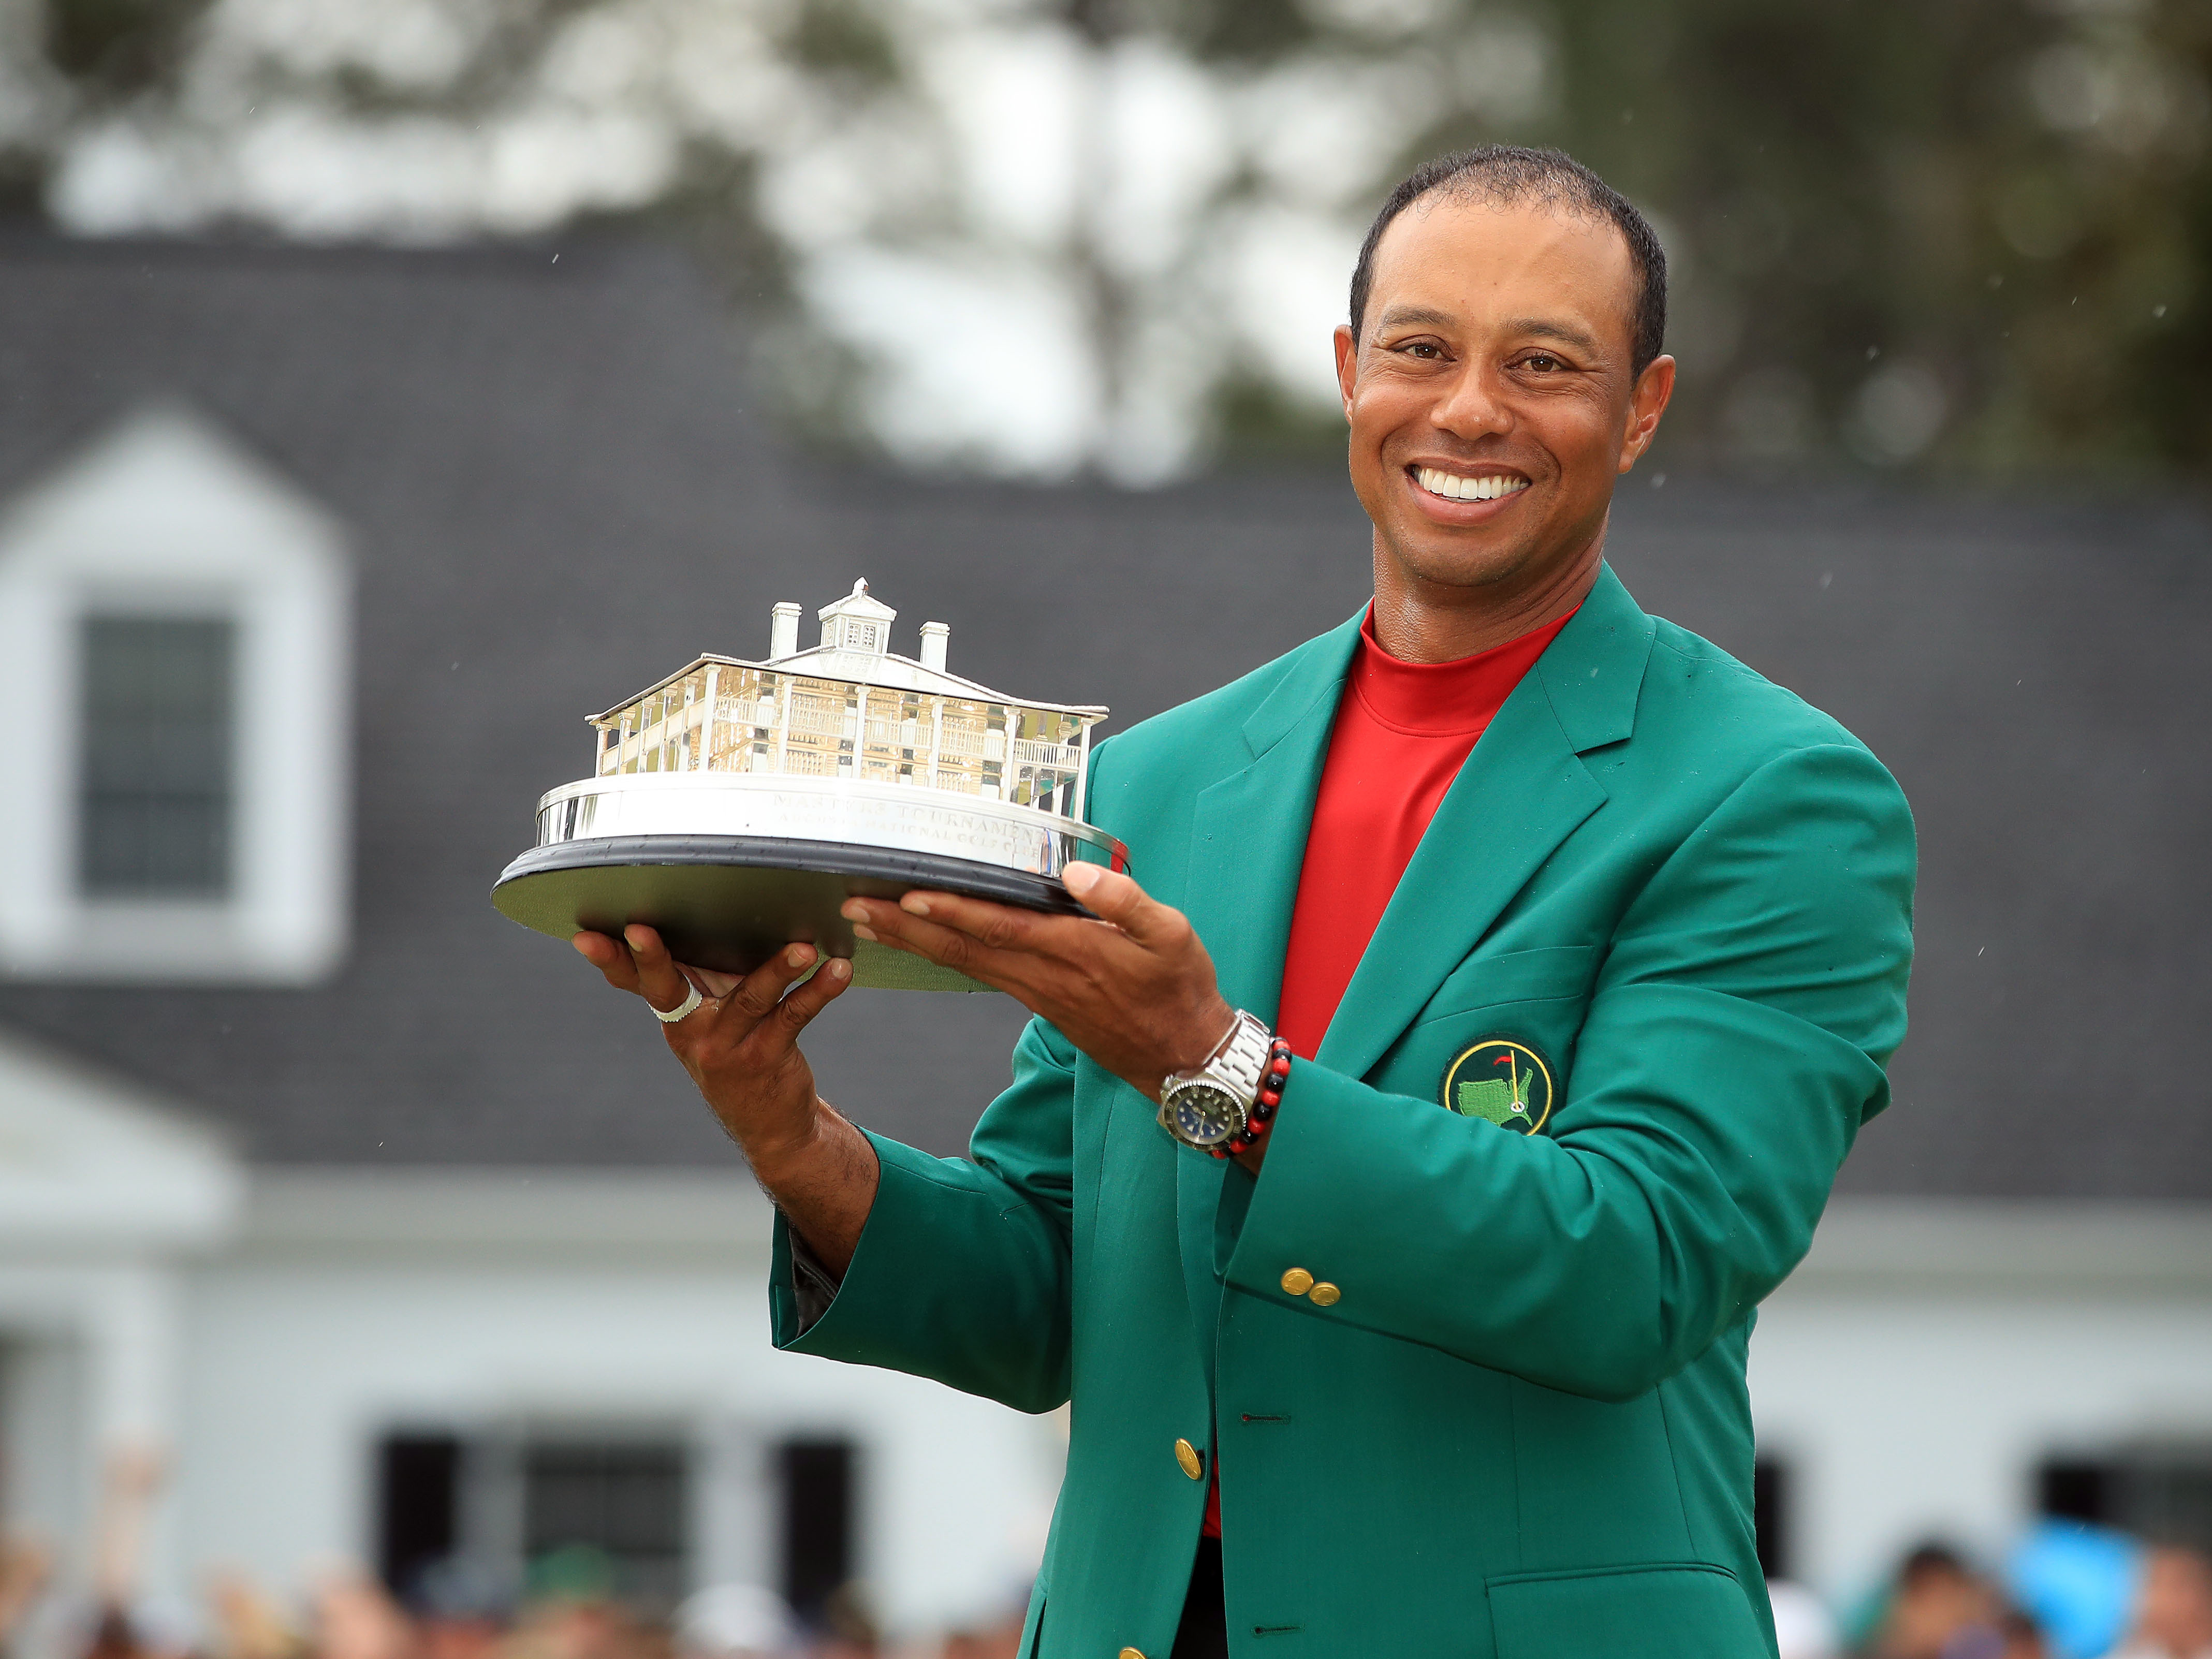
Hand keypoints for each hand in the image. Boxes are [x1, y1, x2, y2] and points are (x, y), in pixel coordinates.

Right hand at [573, 926, 879, 1269]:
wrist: (770, 1124)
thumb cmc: (738, 1049)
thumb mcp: (707, 1017)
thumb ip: (695, 975)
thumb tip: (686, 909)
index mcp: (673, 1015)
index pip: (633, 982)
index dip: (609, 959)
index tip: (585, 936)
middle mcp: (691, 1031)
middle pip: (666, 988)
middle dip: (651, 959)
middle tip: (639, 930)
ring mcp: (727, 1047)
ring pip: (749, 998)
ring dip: (778, 970)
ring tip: (802, 947)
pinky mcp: (768, 1056)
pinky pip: (795, 1016)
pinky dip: (821, 991)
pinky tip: (839, 971)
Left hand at [838, 863, 1235, 1101]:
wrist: (1186, 1059)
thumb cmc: (1181, 991)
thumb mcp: (1172, 935)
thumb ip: (1124, 899)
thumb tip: (1076, 872)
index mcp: (1073, 952)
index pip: (998, 928)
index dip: (950, 912)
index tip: (906, 896)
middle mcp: (1043, 975)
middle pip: (961, 949)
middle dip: (904, 927)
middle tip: (853, 908)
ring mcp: (1037, 993)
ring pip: (963, 963)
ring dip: (913, 942)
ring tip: (870, 922)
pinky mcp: (1039, 1002)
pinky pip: (980, 973)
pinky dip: (944, 956)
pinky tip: (923, 944)